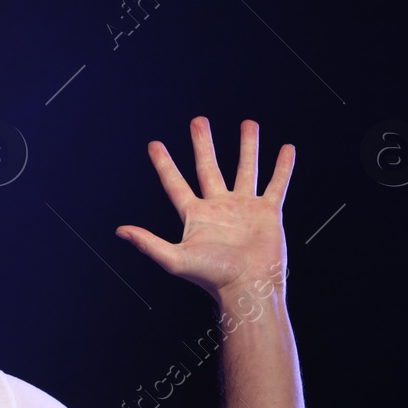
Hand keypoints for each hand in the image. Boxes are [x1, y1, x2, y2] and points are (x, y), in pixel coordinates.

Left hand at [115, 116, 293, 299]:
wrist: (249, 287)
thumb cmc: (213, 277)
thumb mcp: (175, 259)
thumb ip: (148, 243)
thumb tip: (120, 231)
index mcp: (195, 216)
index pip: (175, 184)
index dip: (164, 164)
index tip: (154, 144)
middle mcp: (219, 208)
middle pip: (208, 168)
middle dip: (203, 144)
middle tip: (198, 121)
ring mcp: (244, 208)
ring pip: (246, 169)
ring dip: (247, 147)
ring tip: (249, 123)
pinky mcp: (268, 213)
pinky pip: (276, 184)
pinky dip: (282, 167)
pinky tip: (287, 149)